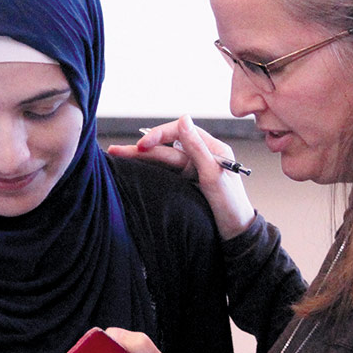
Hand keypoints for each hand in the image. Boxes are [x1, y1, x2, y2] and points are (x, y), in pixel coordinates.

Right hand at [107, 115, 253, 237]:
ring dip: (140, 158)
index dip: (159, 135)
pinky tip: (132, 168)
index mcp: (212, 148)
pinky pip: (164, 172)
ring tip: (117, 156)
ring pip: (162, 160)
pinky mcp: (185, 183)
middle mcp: (200, 156)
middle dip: (141, 148)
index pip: (180, 132)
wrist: (236, 233)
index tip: (142, 145)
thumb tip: (183, 119)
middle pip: (166, 147)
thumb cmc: (231, 205)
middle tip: (116, 150)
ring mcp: (192, 170)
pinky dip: (148, 169)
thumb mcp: (213, 174)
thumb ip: (197, 147)